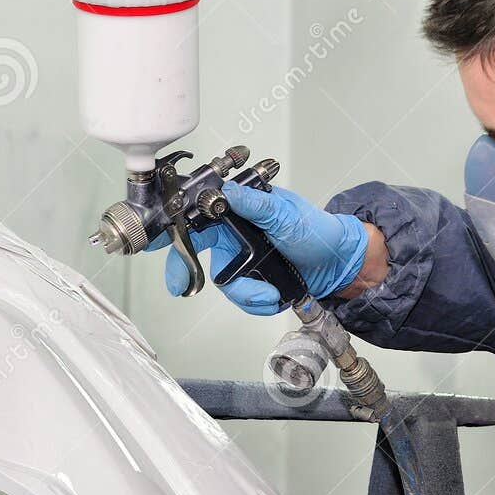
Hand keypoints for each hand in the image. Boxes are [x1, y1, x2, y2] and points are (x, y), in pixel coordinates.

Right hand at [156, 181, 368, 315]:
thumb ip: (255, 205)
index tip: (156, 242)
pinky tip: (275, 295)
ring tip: (271, 292)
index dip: (173, 230)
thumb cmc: (317, 231)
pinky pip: (242, 299)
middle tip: (183, 286)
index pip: (198, 217)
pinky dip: (259, 302)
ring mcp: (242, 261)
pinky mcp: (253, 282)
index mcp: (239, 211)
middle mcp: (235, 236)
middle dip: (190, 273)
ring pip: (224, 283)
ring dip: (247, 293)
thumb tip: (227, 192)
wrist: (338, 264)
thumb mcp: (286, 214)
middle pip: (198, 256)